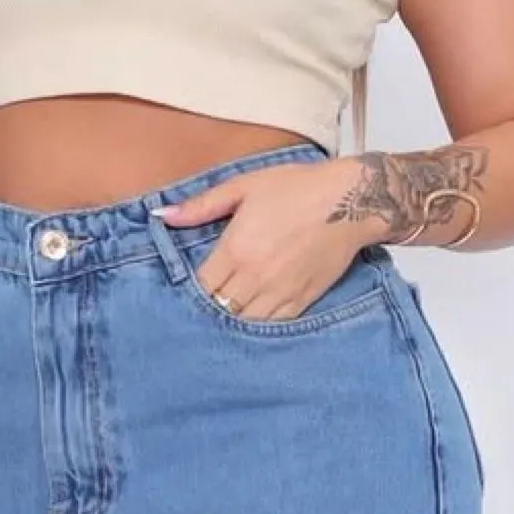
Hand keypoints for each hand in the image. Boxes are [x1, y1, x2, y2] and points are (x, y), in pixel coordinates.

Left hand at [155, 158, 378, 320]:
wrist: (351, 200)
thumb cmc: (296, 188)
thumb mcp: (244, 186)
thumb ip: (202, 205)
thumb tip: (163, 216)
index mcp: (237, 249)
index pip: (201, 286)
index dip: (190, 291)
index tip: (185, 289)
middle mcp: (256, 276)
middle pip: (219, 308)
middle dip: (207, 309)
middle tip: (199, 307)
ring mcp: (280, 292)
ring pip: (244, 323)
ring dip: (231, 321)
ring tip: (221, 318)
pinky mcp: (302, 300)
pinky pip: (273, 326)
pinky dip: (257, 328)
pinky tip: (248, 324)